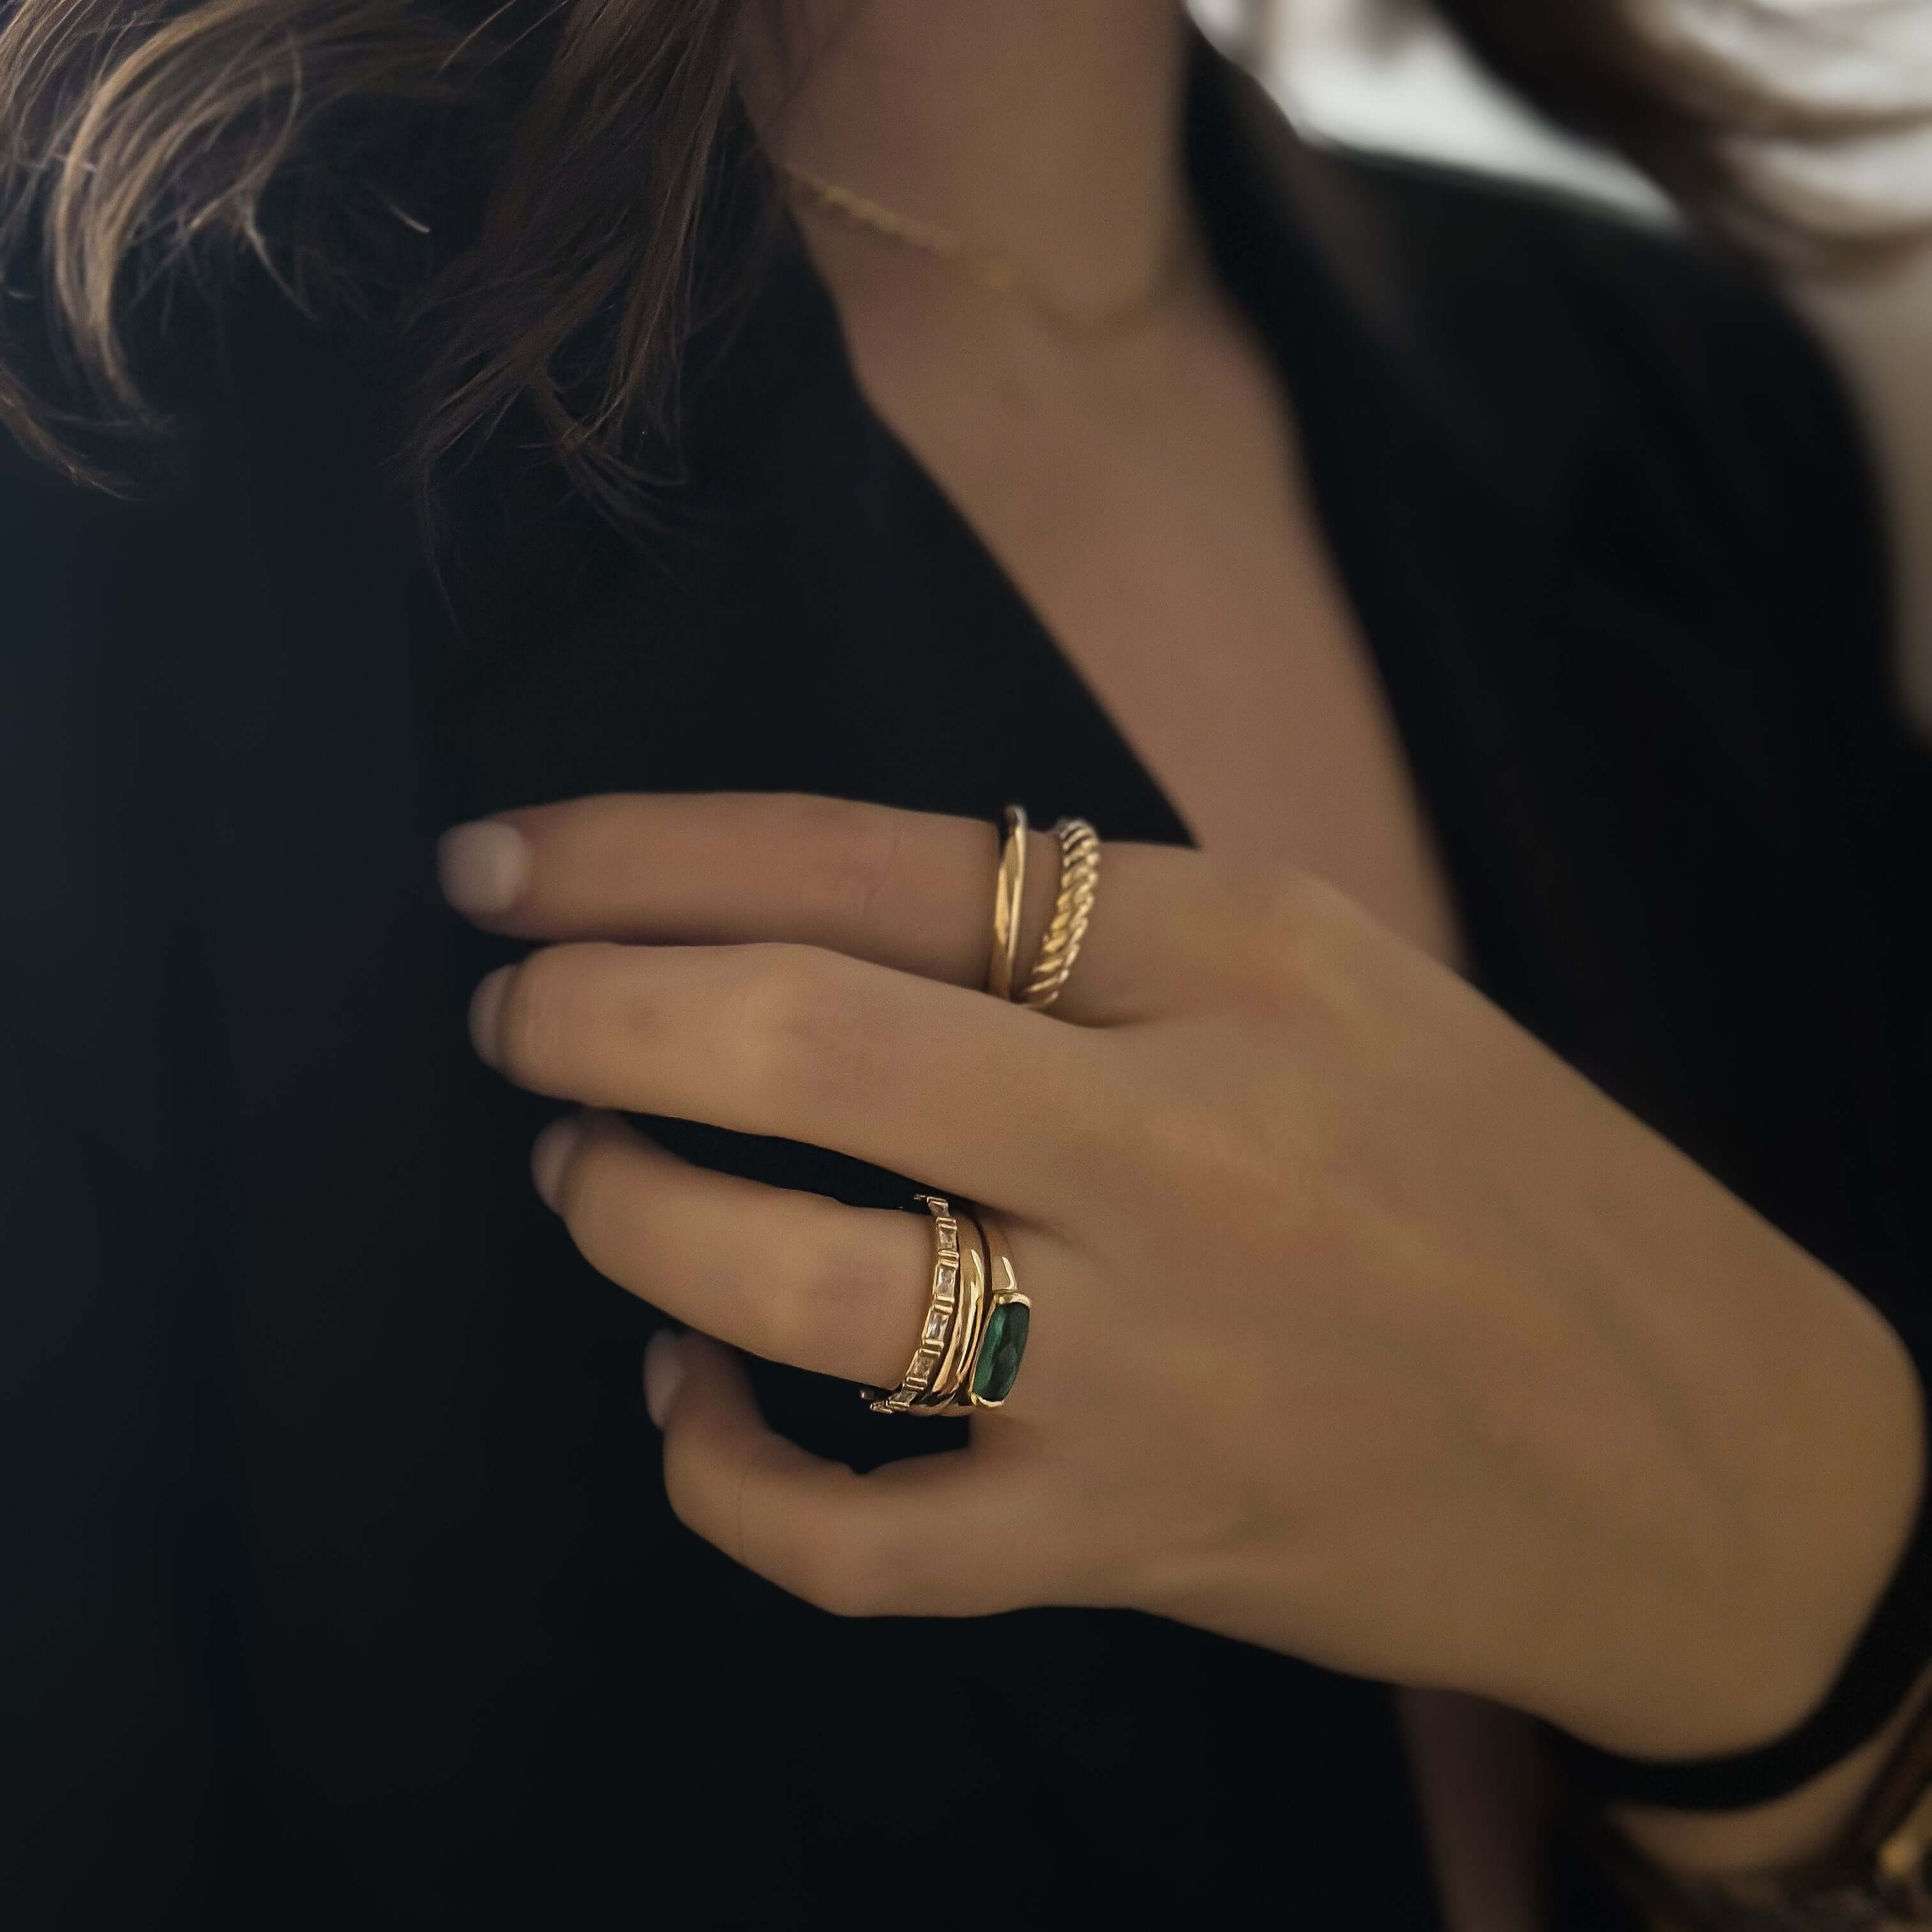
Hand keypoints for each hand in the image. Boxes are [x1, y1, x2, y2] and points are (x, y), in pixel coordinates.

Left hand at [441, 792, 1920, 1762]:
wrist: (1678, 1445)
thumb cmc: (1497, 1178)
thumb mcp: (1331, 980)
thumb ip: (1095, 942)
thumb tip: (818, 922)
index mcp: (1237, 952)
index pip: (870, 857)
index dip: (647, 850)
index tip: (510, 860)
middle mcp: (1185, 1135)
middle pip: (797, 1035)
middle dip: (587, 1010)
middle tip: (510, 1013)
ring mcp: (1152, 1352)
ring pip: (783, 1274)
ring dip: (625, 1210)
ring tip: (587, 1175)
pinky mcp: (1128, 1534)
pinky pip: (842, 1531)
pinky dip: (711, 1463)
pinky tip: (685, 1393)